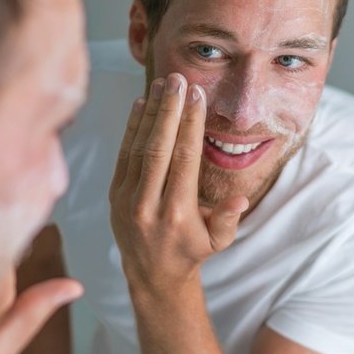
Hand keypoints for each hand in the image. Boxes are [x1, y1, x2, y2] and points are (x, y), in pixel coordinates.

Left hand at [108, 73, 248, 295]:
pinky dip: (132, 127)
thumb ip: (228, 219)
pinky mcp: (114, 193)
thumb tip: (239, 199)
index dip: (190, 124)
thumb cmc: (192, 251)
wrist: (152, 274)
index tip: (197, 96)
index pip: (184, 159)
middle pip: (159, 147)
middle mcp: (147, 204)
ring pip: (138, 147)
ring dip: (150, 113)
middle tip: (178, 79)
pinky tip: (141, 104)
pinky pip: (124, 154)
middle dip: (169, 110)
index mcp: (176, 213)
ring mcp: (126, 198)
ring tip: (161, 84)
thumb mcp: (218, 242)